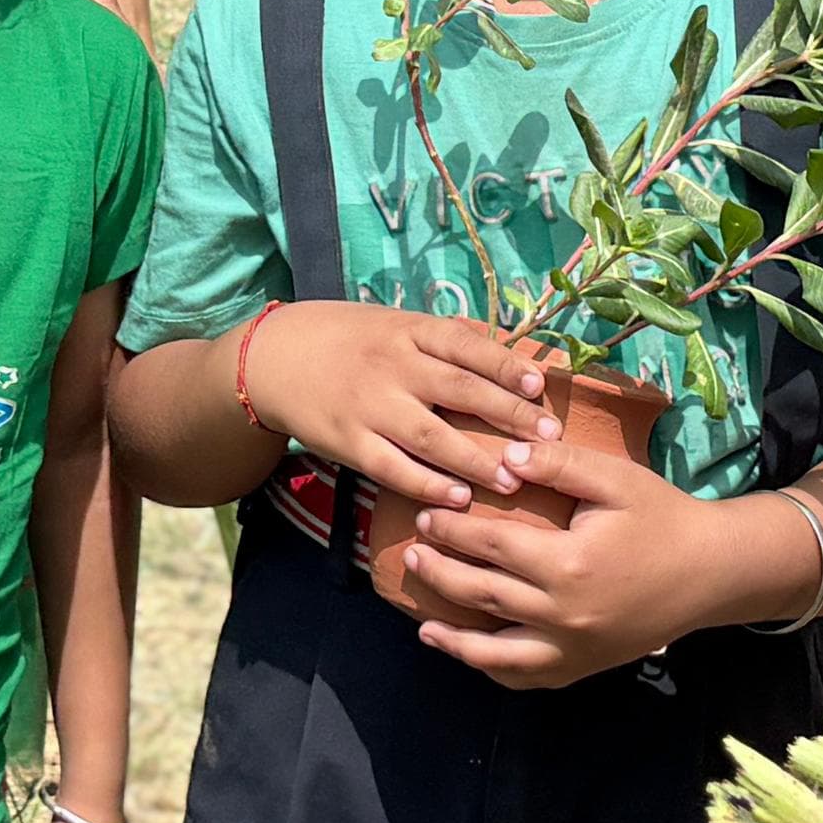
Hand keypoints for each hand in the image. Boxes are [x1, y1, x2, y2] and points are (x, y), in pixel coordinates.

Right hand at [231, 305, 561, 517]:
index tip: (540, 386)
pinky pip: (392, 468)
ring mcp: (369, 406)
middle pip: (460, 391)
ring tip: (512, 479)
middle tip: (548, 440)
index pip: (466, 345)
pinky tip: (456, 498)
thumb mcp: (394, 324)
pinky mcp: (348, 441)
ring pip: (431, 436)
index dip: (505, 365)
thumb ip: (444, 342)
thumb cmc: (349, 340)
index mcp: (408, 331)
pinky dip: (426, 484)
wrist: (274, 357)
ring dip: (475, 460)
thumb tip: (511, 358)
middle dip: (508, 416)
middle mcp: (393, 366)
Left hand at [385, 436, 738, 687]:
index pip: (492, 547)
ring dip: (454, 639)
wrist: (713, 572)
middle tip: (411, 556)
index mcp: (568, 565)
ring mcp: (573, 649)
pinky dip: (494, 670)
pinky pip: (528, 677)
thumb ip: (561, 466)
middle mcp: (564, 615)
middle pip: (484, 596)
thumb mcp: (617, 479)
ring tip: (422, 622)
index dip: (453, 532)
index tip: (427, 517)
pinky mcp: (584, 666)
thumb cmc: (663, 518)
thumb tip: (506, 457)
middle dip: (441, 576)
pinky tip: (471, 656)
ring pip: (497, 653)